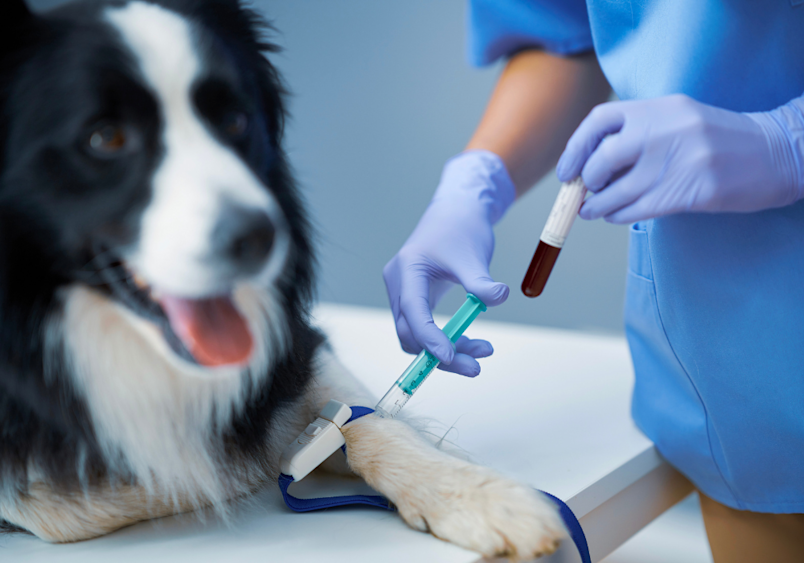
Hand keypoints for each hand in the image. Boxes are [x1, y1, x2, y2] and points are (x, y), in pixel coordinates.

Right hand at [383, 151, 514, 376]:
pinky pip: (423, 328)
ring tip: (484, 351)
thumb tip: (498, 297)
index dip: (429, 337)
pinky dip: (445, 339)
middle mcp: (398, 284)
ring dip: (446, 350)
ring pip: (416, 335)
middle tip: (476, 366)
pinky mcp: (414, 299)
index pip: (413, 310)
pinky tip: (472, 342)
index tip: (451, 358)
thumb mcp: (473, 255)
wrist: (455, 213)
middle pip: (410, 332)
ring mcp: (403, 293)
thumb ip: (481, 281)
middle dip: (441, 353)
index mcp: (408, 269)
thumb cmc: (461, 229)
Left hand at [556, 94, 803, 223]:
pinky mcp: (691, 191)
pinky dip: (617, 215)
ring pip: (617, 191)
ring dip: (596, 205)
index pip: (600, 120)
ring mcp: (678, 161)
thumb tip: (587, 166)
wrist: (774, 152)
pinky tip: (614, 215)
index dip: (576, 148)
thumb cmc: (717, 139)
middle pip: (604, 158)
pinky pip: (638, 209)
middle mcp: (665, 131)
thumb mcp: (676, 119)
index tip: (568, 170)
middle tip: (584, 190)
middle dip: (587, 180)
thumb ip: (637, 134)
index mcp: (659, 108)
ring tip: (591, 210)